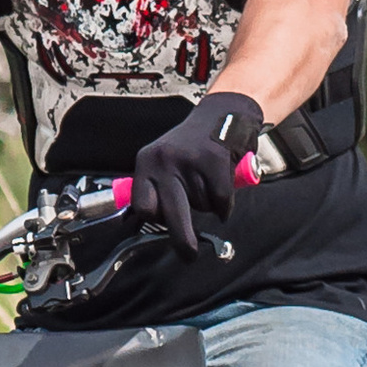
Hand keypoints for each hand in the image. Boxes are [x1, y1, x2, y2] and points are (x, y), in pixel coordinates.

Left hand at [127, 92, 262, 255]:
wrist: (224, 113)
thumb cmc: (193, 144)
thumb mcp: (165, 160)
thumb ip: (158, 187)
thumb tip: (153, 224)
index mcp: (147, 162)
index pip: (141, 203)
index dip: (153, 218)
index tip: (161, 227)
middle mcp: (164, 161)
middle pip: (170, 214)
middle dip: (182, 240)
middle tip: (189, 254)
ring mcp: (189, 161)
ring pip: (201, 207)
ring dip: (209, 205)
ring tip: (209, 183)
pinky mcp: (214, 161)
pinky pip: (221, 201)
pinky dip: (226, 204)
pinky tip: (224, 185)